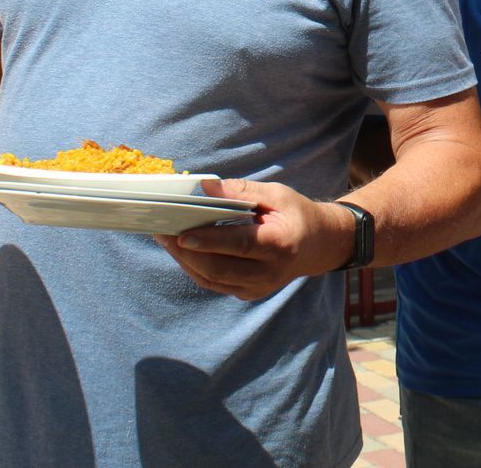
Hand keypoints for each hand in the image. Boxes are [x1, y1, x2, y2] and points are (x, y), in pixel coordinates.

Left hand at [154, 179, 351, 300]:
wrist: (318, 245)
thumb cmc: (296, 214)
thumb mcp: (277, 194)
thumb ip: (241, 191)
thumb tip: (204, 186)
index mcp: (281, 244)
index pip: (239, 244)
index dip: (209, 241)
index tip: (181, 234)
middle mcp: (270, 272)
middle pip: (219, 268)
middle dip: (186, 252)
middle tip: (162, 232)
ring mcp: (259, 287)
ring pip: (212, 279)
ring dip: (184, 261)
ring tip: (164, 239)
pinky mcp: (249, 293)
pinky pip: (215, 283)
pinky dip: (194, 267)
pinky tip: (181, 251)